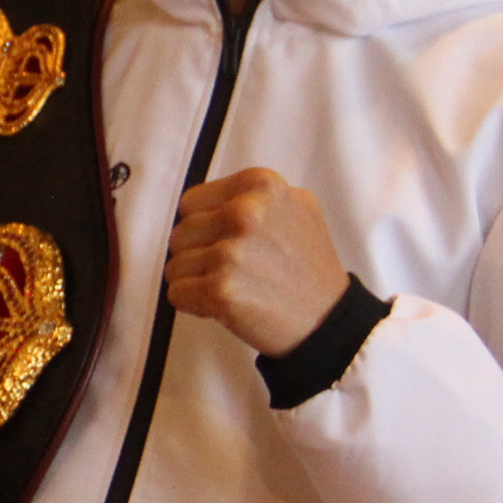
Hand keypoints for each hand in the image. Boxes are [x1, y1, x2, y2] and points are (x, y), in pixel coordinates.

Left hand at [164, 169, 346, 356]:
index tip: (228, 241)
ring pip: (174, 266)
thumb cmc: (305, 264)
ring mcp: (231, 253)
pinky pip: (176, 293)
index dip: (204, 226)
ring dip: (196, 281)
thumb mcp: (294, 206)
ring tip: (234, 286)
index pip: (190, 203)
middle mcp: (244, 213)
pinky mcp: (220, 290)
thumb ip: (251, 195)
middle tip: (234, 270)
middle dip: (198, 255)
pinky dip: (194, 303)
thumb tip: (202, 201)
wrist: (327, 317)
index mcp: (259, 185)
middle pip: (180, 235)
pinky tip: (226, 304)